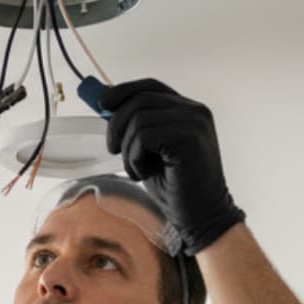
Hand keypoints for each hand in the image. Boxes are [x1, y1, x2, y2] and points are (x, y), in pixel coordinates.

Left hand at [100, 79, 246, 254]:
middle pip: (140, 99)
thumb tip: (105, 103)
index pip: (151, 86)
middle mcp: (195, 111)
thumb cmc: (176, 187)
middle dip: (117, 124)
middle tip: (113, 149)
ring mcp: (194, 123)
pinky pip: (144, 136)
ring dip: (128, 149)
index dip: (123, 91)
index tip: (102, 104)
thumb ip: (137, 125)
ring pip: (139, 119)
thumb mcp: (152, 150)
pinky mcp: (188, 139)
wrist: (201, 217)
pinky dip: (135, 157)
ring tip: (136, 170)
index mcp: (190, 110)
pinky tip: (144, 174)